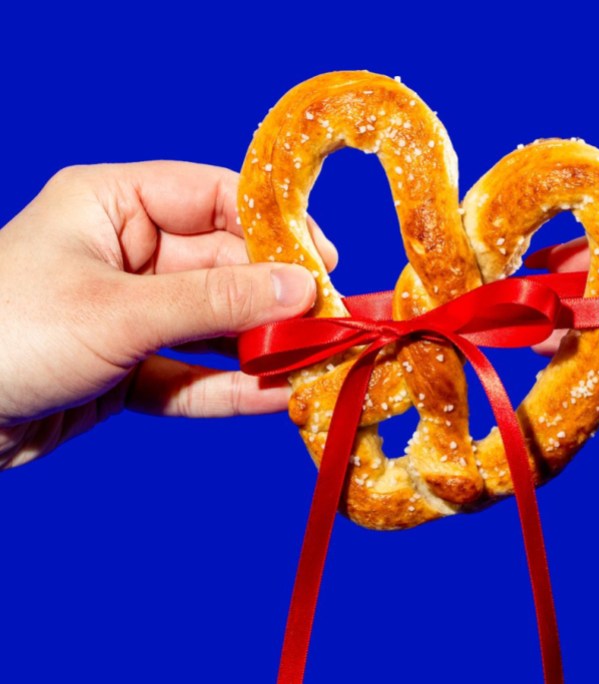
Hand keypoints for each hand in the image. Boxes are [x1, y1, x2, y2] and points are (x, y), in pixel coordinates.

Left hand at [0, 162, 336, 468]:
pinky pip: (190, 375)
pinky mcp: (126, 369)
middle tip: (327, 326)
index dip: (273, 225)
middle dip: (273, 301)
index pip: (214, 197)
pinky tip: (272, 398)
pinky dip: (227, 389)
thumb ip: (216, 301)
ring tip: (312, 366)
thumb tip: (301, 289)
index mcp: (113, 206)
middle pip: (223, 269)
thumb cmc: (3, 334)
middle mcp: (126, 254)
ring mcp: (128, 314)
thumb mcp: (120, 311)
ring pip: (212, 327)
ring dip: (258, 350)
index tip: (322, 260)